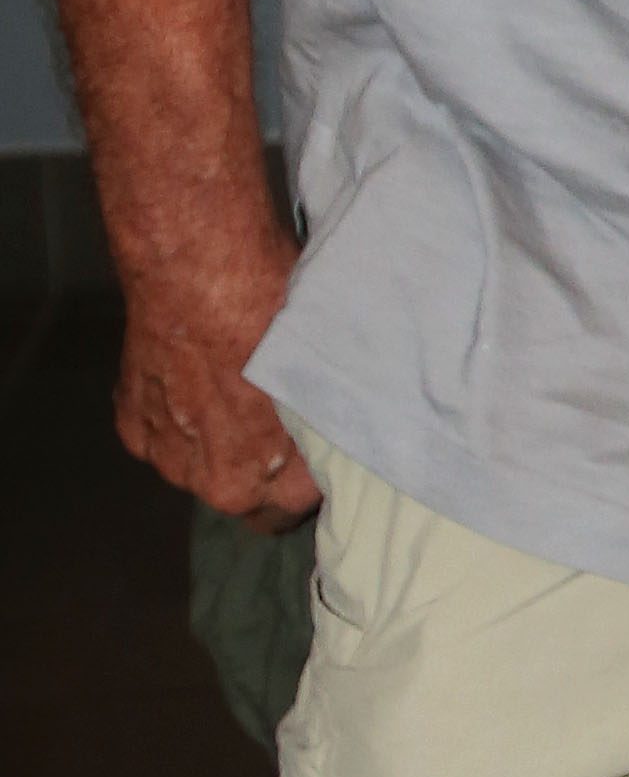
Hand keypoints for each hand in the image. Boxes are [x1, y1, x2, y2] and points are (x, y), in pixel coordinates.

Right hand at [117, 241, 310, 527]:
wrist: (199, 268)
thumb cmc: (278, 315)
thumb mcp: (327, 376)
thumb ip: (328, 427)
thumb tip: (348, 435)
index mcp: (270, 483)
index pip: (298, 508)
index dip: (311, 478)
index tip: (318, 452)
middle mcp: (211, 484)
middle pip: (247, 496)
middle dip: (262, 469)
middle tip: (275, 419)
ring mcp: (164, 456)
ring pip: (199, 467)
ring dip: (213, 442)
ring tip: (229, 389)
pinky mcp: (131, 424)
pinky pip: (162, 433)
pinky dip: (175, 413)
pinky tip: (192, 374)